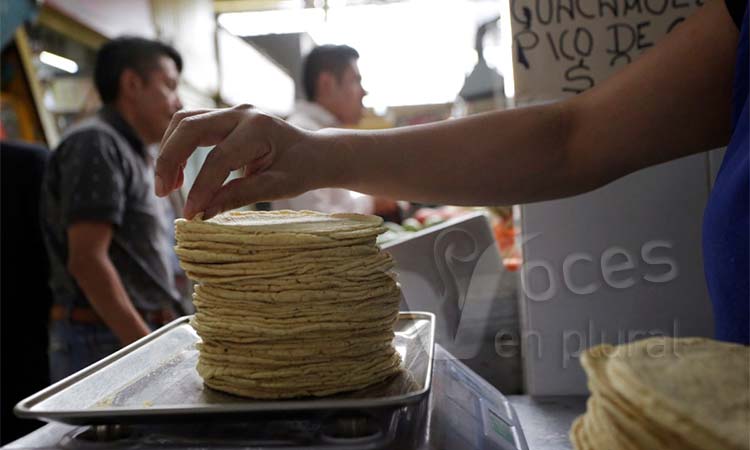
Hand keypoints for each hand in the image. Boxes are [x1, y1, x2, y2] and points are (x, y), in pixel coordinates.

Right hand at [155, 104, 317, 218]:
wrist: (314, 152)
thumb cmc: (301, 170)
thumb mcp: (277, 188)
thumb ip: (239, 196)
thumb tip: (203, 213)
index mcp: (259, 129)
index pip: (219, 159)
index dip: (201, 188)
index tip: (190, 214)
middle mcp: (242, 113)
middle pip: (190, 127)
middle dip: (169, 160)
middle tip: (162, 193)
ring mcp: (232, 111)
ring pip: (185, 120)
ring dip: (169, 151)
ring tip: (168, 187)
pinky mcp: (224, 117)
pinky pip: (191, 124)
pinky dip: (178, 145)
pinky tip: (177, 174)